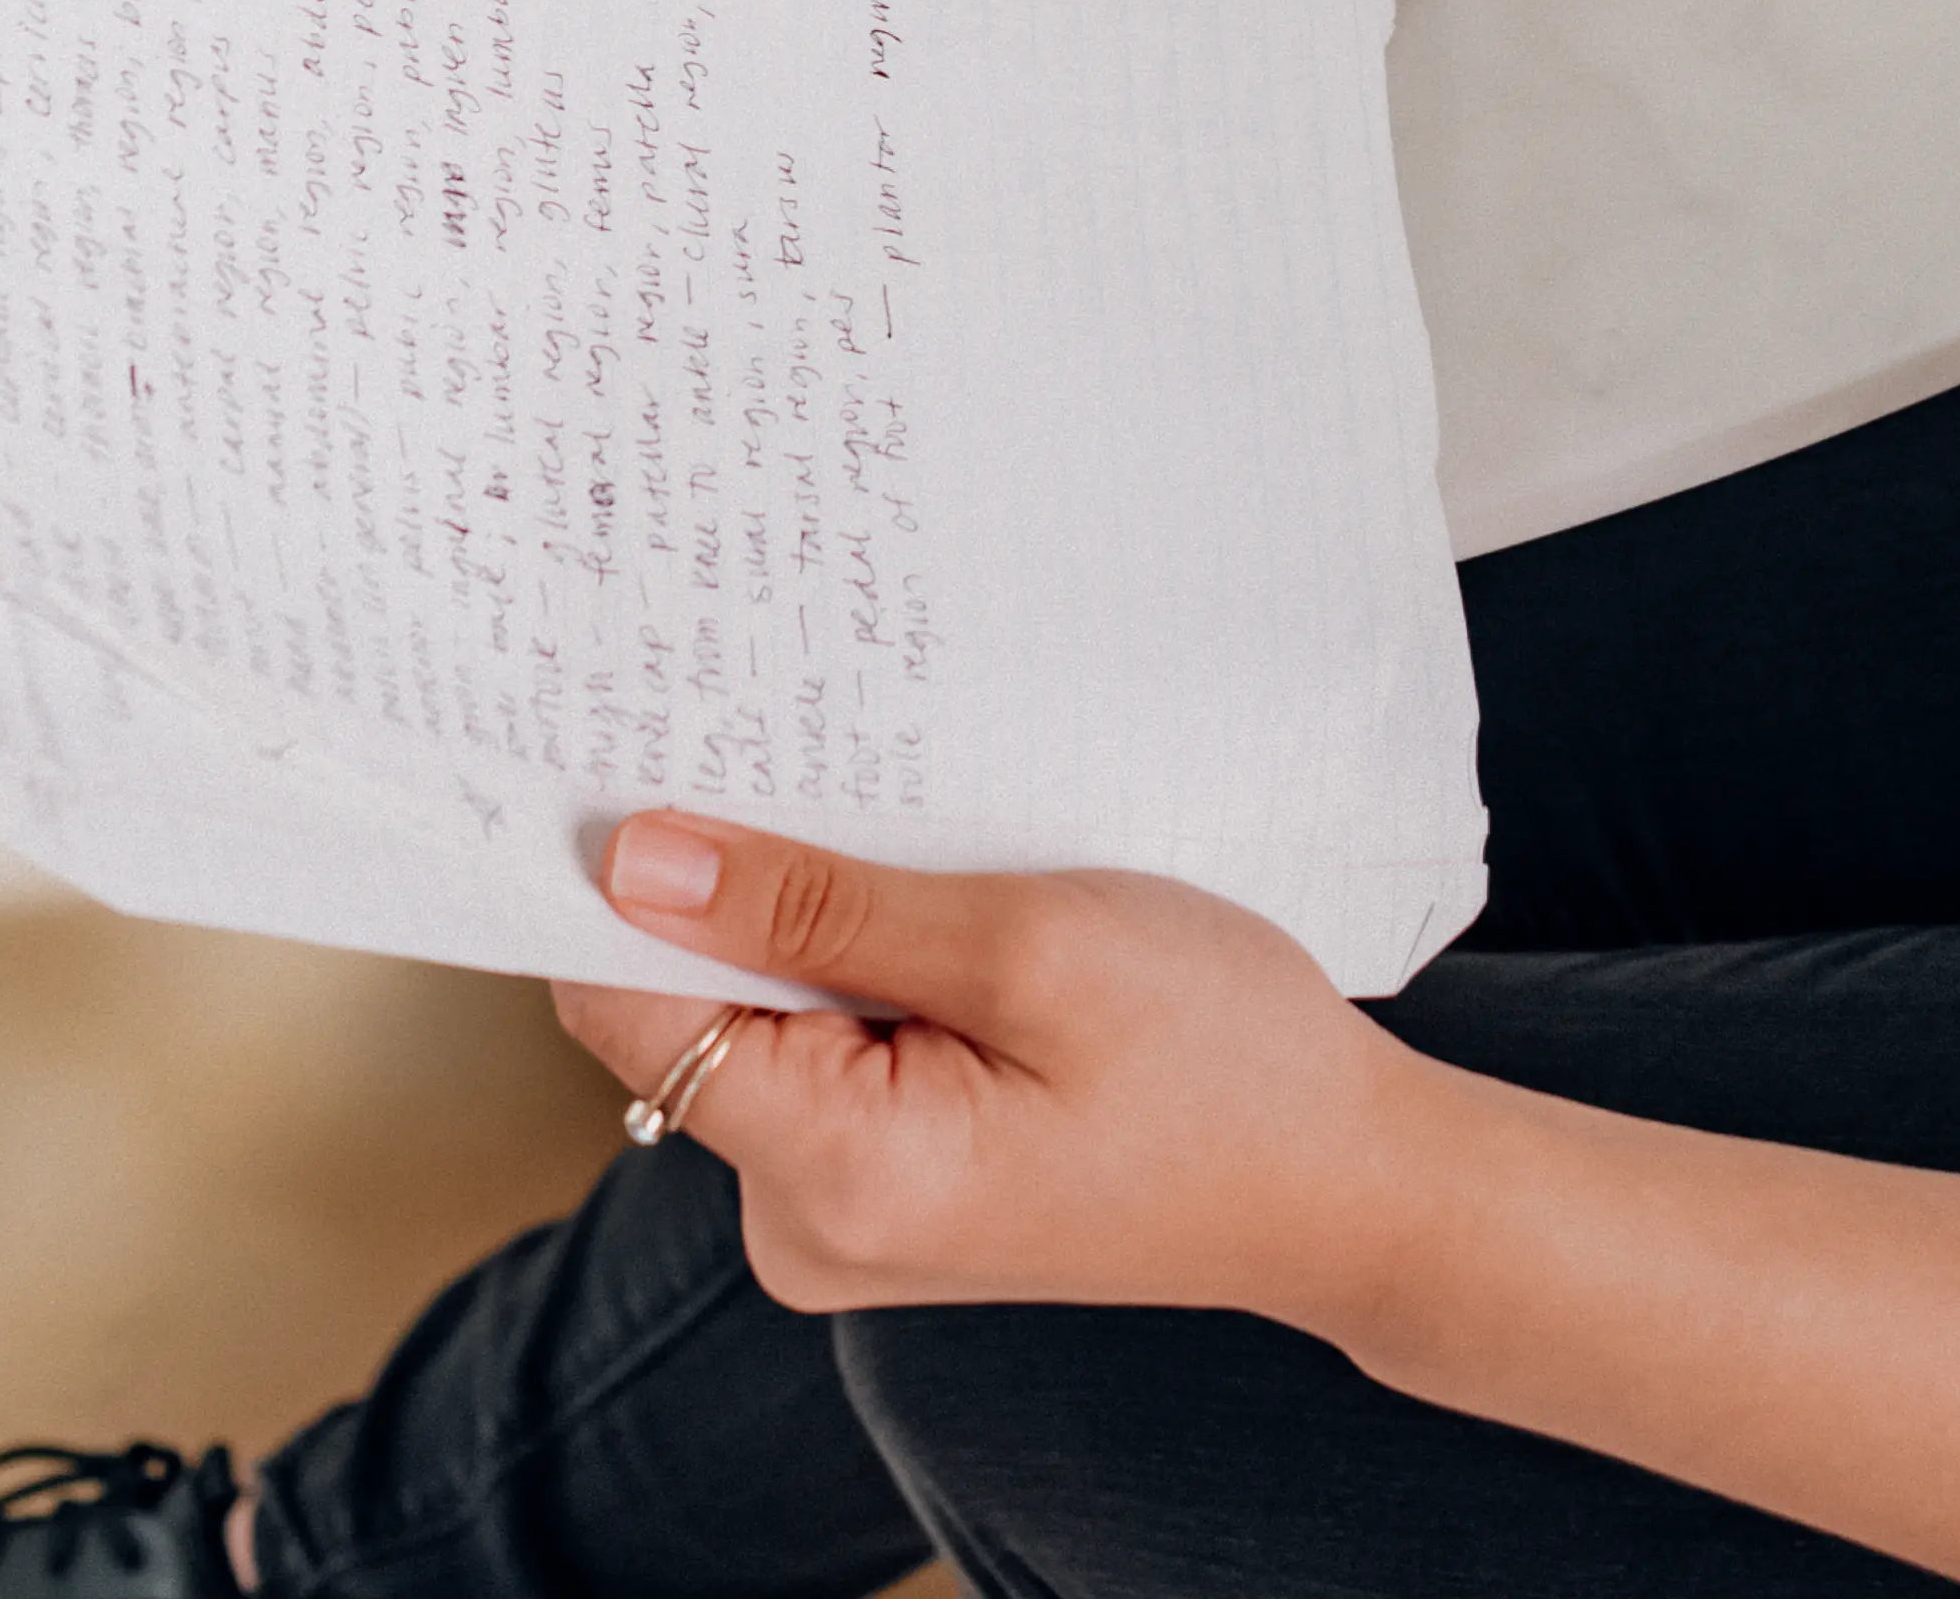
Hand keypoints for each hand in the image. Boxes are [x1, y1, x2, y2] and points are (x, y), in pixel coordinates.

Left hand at [556, 815, 1427, 1323]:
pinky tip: (940, 901)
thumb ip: (823, 907)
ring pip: (756, 1018)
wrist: (1343, 1180)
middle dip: (733, 877)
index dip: (616, 872)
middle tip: (813, 744)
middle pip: (682, 1009)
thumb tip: (634, 858)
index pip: (628, 1004)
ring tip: (918, 829)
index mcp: (833, 1178)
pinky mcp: (892, 1181)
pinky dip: (857, 962)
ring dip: (810, 912)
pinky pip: (821, 1048)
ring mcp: (849, 1212)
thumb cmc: (1223, 1061)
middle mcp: (806, 1222)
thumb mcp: (1030, 945)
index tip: (642, 738)